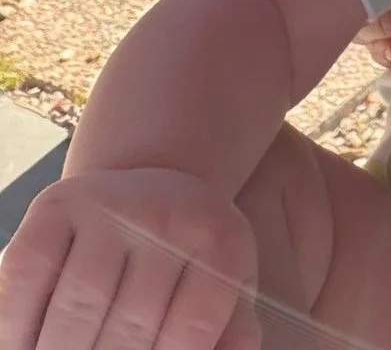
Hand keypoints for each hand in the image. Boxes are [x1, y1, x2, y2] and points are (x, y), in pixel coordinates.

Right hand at [0, 169, 256, 349]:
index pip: (190, 329)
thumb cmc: (188, 262)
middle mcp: (165, 215)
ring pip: (76, 309)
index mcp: (217, 241)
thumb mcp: (226, 289)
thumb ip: (232, 333)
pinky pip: (26, 276)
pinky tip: (25, 347)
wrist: (150, 194)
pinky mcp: (56, 206)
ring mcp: (109, 205)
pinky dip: (18, 327)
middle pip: (129, 325)